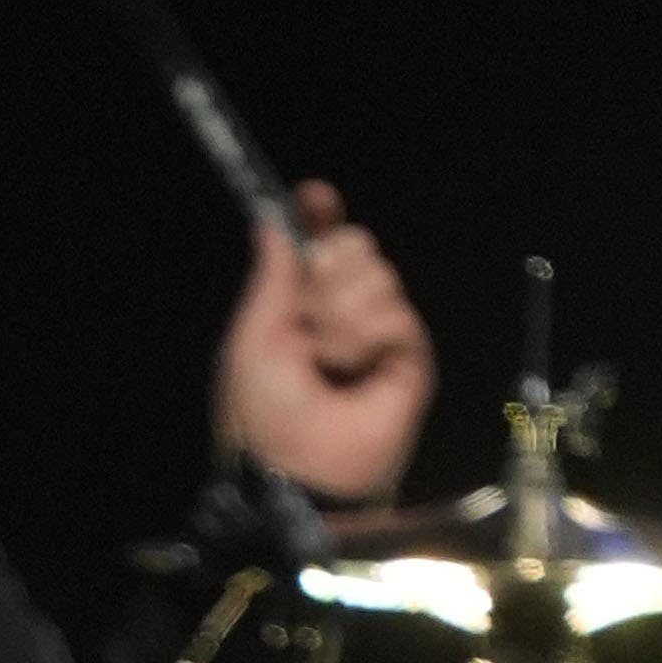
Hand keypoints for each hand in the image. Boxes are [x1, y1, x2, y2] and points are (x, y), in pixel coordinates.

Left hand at [215, 181, 434, 506]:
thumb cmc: (263, 408)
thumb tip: (272, 222)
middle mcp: (338, 312)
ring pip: (376, 273)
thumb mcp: (253, 335)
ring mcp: (376, 331)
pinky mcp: (408, 353)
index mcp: (295, 307)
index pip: (317, 242)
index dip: (318, 216)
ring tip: (328, 359)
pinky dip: (369, 338)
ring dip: (343, 315)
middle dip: (327, 272)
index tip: (316, 197)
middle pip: (353, 244)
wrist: (301, 465)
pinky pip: (395, 311)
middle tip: (308, 316)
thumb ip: (271, 275)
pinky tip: (357, 370)